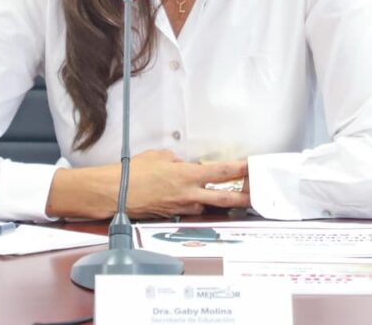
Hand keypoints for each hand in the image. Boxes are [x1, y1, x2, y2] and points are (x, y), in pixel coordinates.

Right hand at [124, 149, 249, 217]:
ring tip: (220, 193)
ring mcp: (181, 207)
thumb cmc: (133, 173)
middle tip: (255, 195)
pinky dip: (192, 201)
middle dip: (243, 198)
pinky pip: (189, 208)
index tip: (251, 167)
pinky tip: (188, 195)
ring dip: (213, 199)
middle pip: (224, 198)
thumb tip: (183, 165)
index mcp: (187, 176)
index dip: (240, 169)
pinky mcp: (173, 215)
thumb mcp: (159, 157)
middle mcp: (188, 194)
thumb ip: (177, 161)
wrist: (115, 193)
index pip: (221, 172)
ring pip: (206, 204)